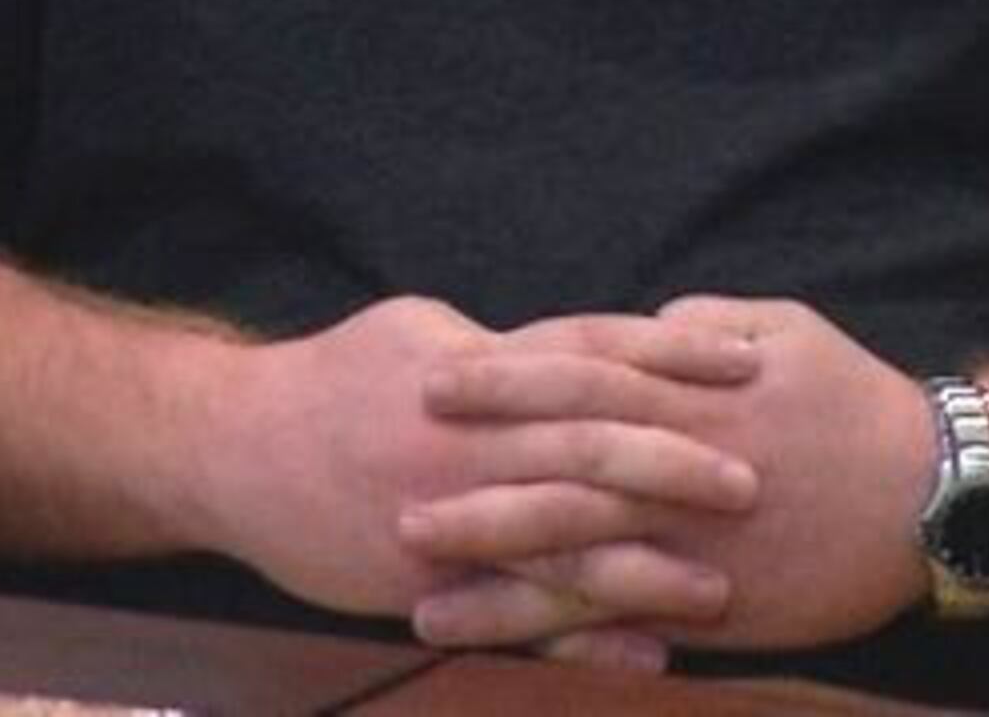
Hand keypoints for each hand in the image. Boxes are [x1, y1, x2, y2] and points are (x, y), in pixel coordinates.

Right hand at [190, 297, 761, 626]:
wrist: (231, 451)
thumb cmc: (333, 382)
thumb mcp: (416, 333)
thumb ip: (504, 348)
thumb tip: (582, 343)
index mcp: (476, 368)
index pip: (593, 351)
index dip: (673, 356)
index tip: (749, 364)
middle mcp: (468, 438)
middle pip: (591, 445)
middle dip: (678, 463)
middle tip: (757, 482)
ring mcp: (447, 514)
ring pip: (563, 542)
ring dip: (646, 567)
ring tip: (721, 587)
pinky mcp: (425, 580)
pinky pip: (518, 616)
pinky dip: (585, 638)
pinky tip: (646, 654)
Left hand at [404, 295, 937, 652]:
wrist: (940, 495)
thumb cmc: (861, 403)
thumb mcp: (787, 330)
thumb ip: (703, 323)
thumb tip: (641, 322)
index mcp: (693, 392)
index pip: (578, 376)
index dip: (503, 377)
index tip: (434, 376)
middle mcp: (682, 465)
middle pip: (558, 464)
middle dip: (472, 471)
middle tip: (392, 478)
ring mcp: (694, 541)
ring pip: (575, 549)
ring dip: (490, 562)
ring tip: (415, 572)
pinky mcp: (713, 604)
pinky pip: (619, 616)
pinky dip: (554, 628)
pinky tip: (500, 637)